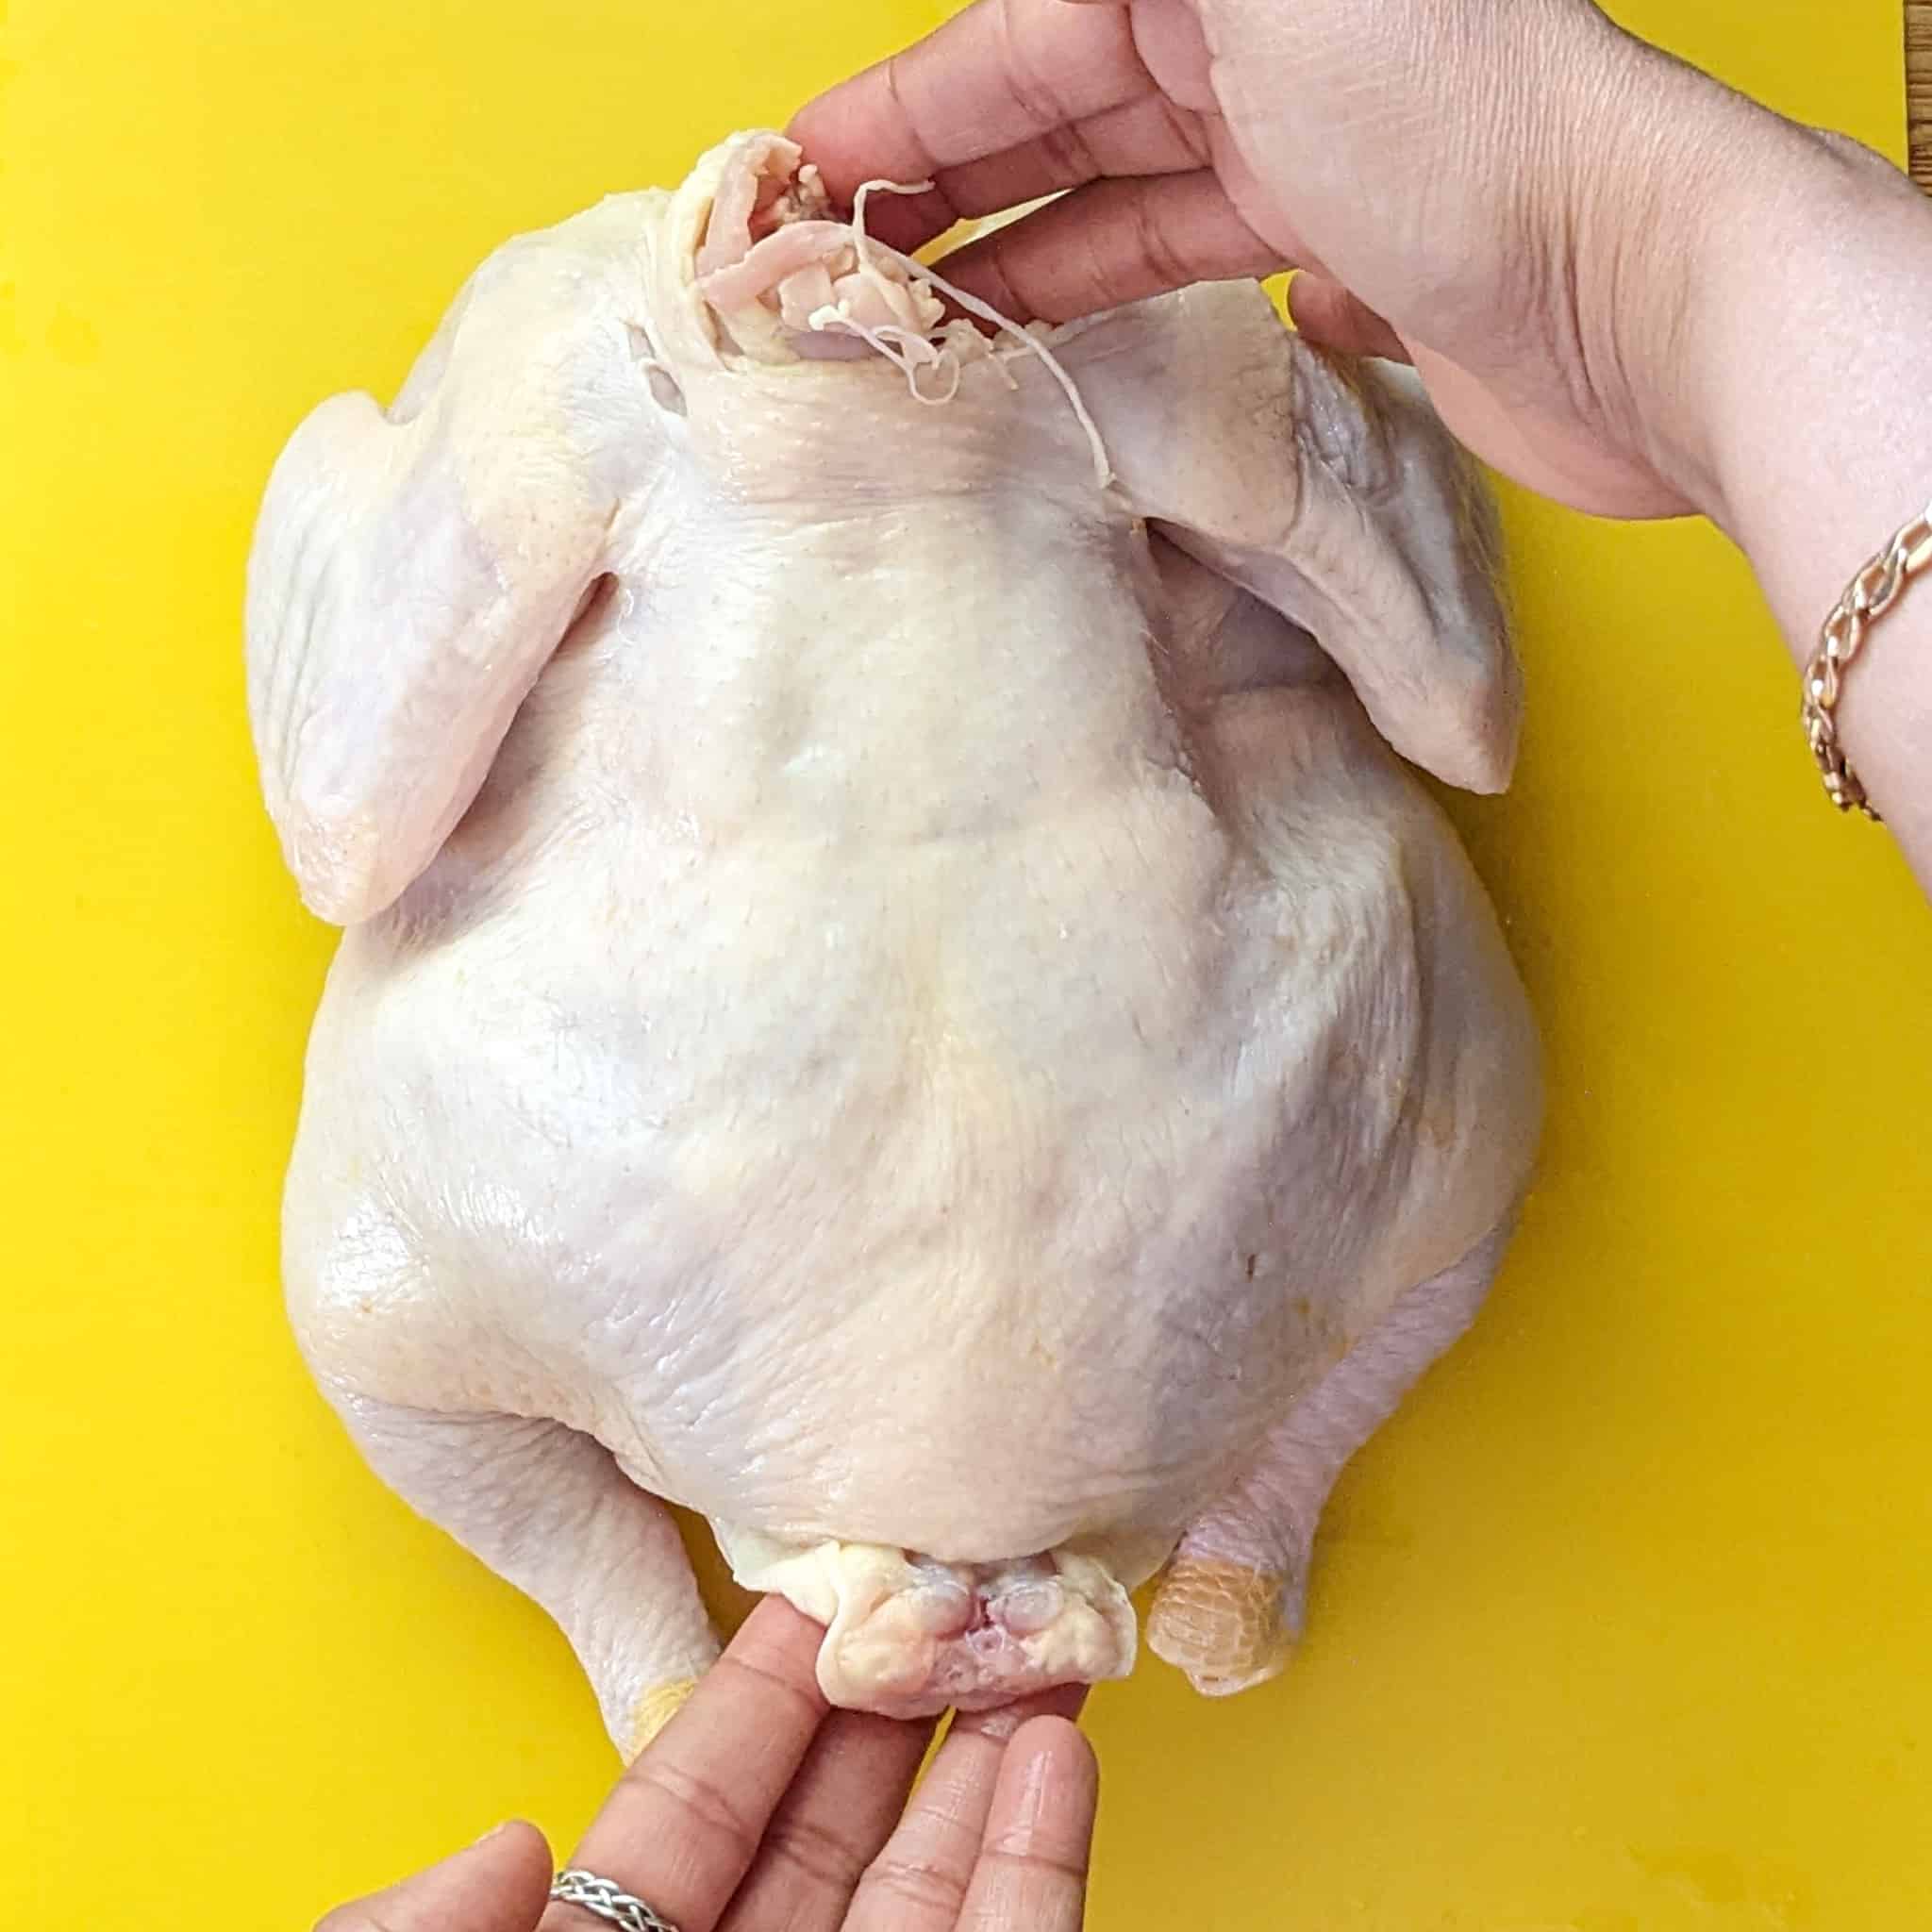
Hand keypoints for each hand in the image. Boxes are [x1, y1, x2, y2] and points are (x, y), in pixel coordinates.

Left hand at [318, 1597, 1099, 1931]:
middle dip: (894, 1721)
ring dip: (987, 1780)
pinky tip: (1052, 1775)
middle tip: (955, 1598)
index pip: (682, 1828)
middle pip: (821, 1849)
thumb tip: (514, 1840)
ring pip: (924, 1910)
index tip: (812, 1600)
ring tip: (1036, 1659)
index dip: (752, 1706)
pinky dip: (1030, 1880)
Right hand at [790, 0, 1831, 520]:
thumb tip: (1036, 0)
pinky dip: (1106, 300)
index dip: (897, 112)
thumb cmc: (1464, 129)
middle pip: (1050, 110)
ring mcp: (1301, 148)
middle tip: (827, 274)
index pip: (1016, 37)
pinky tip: (1037, 340)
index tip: (796, 184)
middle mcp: (1258, 41)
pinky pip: (1182, 265)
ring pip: (1108, 196)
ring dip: (1002, 254)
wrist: (1639, 299)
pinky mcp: (1339, 252)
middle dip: (931, 187)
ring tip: (904, 326)